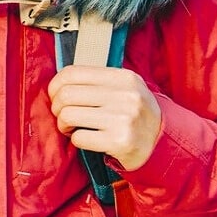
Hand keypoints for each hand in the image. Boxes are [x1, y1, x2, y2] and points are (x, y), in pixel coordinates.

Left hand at [46, 65, 162, 171]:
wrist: (161, 144)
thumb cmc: (134, 114)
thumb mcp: (125, 89)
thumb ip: (97, 81)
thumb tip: (58, 82)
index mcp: (124, 77)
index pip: (72, 72)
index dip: (55, 86)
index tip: (56, 96)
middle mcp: (126, 95)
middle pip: (66, 94)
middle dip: (57, 108)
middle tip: (64, 116)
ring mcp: (124, 118)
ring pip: (68, 115)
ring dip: (64, 125)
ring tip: (74, 128)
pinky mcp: (120, 141)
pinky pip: (78, 138)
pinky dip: (76, 140)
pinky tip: (88, 139)